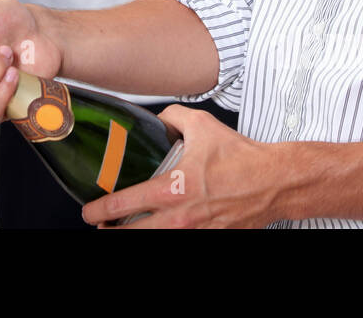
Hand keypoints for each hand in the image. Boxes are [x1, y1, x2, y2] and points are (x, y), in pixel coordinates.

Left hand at [80, 104, 292, 227]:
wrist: (274, 182)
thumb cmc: (241, 156)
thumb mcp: (201, 125)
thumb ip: (172, 118)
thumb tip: (157, 119)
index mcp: (172, 189)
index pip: (122, 206)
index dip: (98, 211)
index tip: (88, 211)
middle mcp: (180, 217)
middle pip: (131, 235)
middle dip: (110, 232)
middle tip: (101, 225)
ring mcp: (195, 233)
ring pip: (153, 242)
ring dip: (135, 236)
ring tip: (124, 230)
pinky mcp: (211, 239)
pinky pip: (179, 243)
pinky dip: (164, 236)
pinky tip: (160, 229)